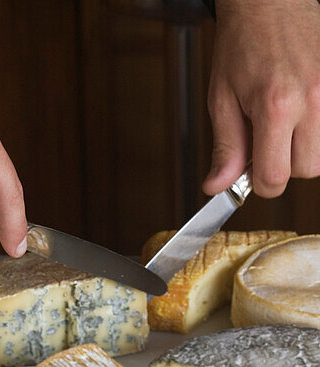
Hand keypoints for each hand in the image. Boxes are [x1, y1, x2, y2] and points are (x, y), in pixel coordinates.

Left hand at [204, 0, 319, 197]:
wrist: (269, 2)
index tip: (251, 173)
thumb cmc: (243, 42)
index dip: (260, 184)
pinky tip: (298, 118)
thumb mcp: (222, 99)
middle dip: (284, 166)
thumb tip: (217, 187)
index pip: (274, 178)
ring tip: (284, 128)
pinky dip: (315, 133)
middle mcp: (310, 101)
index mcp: (276, 107)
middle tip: (268, 143)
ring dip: (302, 152)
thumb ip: (225, 147)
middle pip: (305, 171)